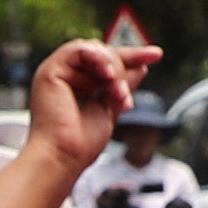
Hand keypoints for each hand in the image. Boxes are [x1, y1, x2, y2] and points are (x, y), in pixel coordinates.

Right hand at [23, 37, 157, 169]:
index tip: (156, 54)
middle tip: (125, 97)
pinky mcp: (51, 71)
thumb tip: (141, 68)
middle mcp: (67, 75)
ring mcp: (57, 71)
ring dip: (113, 67)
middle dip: (123, 68)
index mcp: (78, 84)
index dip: (133, 56)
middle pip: (103, 53)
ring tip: (117, 93)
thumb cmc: (80, 144)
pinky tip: (107, 75)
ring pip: (94, 49)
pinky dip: (97, 58)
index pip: (108, 62)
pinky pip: (78, 49)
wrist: (63, 158)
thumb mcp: (110, 109)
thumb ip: (121, 87)